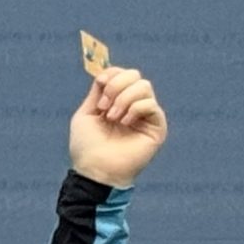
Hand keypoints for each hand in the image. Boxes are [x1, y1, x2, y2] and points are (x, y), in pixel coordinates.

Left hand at [67, 65, 167, 188]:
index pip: (122, 74)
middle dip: (117, 85)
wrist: (96, 170)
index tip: (100, 85)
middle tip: (104, 106)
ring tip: (113, 117)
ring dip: (124, 98)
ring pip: (144, 86)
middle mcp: (132, 105)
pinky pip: (151, 105)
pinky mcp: (157, 126)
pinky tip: (125, 123)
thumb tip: (105, 73)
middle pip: (135, 75)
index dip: (112, 74)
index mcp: (115, 101)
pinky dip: (135, 109)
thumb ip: (97, 92)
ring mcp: (145, 115)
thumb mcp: (86, 114)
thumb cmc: (87, 147)